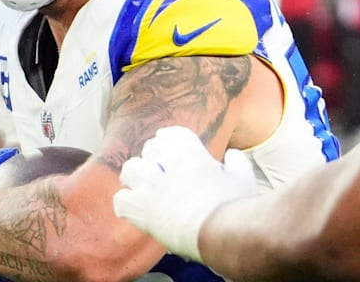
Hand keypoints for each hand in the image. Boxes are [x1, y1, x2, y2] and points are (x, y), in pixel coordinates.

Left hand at [113, 126, 258, 260]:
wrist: (222, 232)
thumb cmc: (236, 207)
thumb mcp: (243, 179)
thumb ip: (237, 164)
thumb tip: (233, 155)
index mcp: (188, 151)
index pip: (171, 134)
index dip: (169, 140)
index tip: (169, 145)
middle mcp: (164, 162)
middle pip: (150, 149)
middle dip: (154, 158)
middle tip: (159, 171)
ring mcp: (150, 184)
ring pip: (131, 169)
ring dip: (136, 176)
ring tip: (143, 186)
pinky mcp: (140, 208)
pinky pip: (121, 199)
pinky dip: (126, 203)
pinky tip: (135, 209)